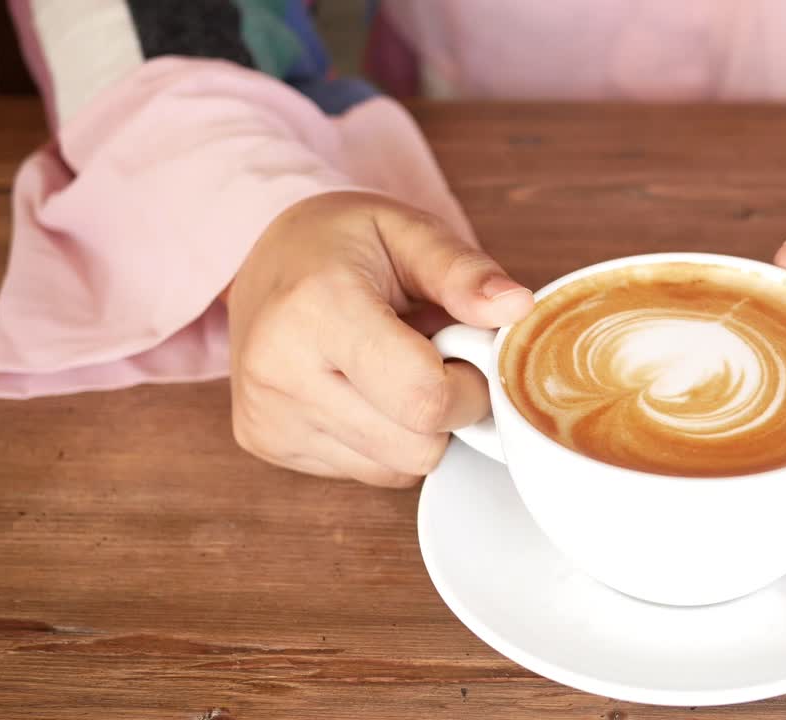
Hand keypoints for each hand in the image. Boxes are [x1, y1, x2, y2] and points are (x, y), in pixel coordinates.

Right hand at [226, 192, 532, 486]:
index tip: (466, 354)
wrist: (269, 263)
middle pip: (416, 446)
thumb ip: (465, 272)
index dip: (470, 386)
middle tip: (433, 359)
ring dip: (417, 429)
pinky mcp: (268, 443)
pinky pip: (367, 473)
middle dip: (449, 410)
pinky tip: (365, 390)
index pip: (424, 397)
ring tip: (393, 369)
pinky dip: (385, 440)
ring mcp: (269, 415)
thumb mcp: (409, 231)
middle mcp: (280, 370)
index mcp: (318, 307)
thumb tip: (517, 307)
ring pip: (397, 469)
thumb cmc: (343, 243)